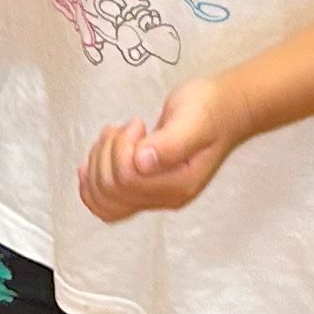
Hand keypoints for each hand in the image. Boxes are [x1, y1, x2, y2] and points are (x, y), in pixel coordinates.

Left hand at [79, 73, 244, 222]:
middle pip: (111, 191)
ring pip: (104, 199)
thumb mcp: (194, 120)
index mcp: (179, 184)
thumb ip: (170, 143)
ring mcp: (154, 196)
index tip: (137, 123)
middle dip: (107, 153)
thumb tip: (142, 161)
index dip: (121, 149)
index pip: (128, 179)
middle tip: (125, 127)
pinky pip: (107, 203)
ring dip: (97, 164)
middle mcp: (166, 198)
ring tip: (115, 136)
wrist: (223, 111)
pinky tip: (90, 164)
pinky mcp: (144, 188)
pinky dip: (91, 185)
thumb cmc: (210, 111)